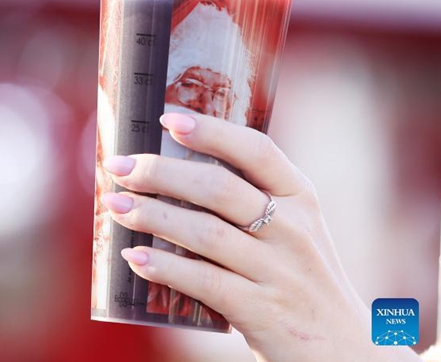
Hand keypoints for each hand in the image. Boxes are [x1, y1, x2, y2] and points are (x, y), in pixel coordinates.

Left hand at [101, 112, 419, 361]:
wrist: (344, 351)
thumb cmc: (300, 279)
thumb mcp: (292, 230)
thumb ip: (250, 201)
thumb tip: (169, 175)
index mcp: (300, 198)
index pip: (256, 150)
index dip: (211, 131)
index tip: (167, 118)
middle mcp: (293, 228)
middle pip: (218, 188)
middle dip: (160, 172)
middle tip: (118, 167)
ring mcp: (279, 271)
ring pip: (205, 233)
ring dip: (152, 215)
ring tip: (114, 205)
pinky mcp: (262, 310)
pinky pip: (203, 281)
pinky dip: (164, 266)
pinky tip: (134, 256)